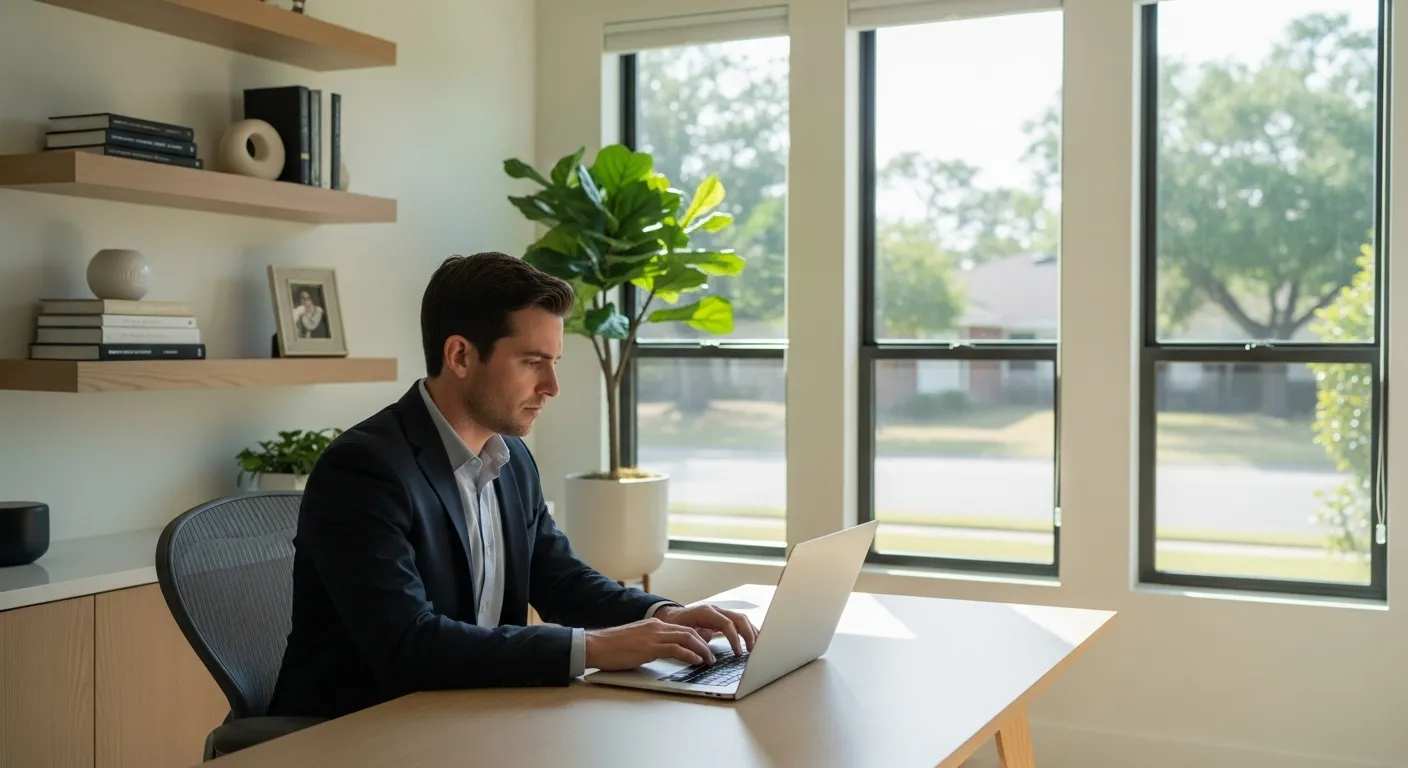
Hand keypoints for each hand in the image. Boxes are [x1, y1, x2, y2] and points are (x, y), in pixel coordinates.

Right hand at [585, 618, 716, 670]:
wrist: (597, 645)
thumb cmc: (613, 647)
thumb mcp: (637, 641)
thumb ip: (652, 644)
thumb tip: (664, 653)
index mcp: (654, 625)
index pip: (682, 629)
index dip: (697, 638)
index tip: (705, 647)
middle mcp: (657, 627)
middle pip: (688, 631)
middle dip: (703, 643)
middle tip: (711, 656)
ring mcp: (653, 636)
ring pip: (686, 638)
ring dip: (701, 650)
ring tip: (708, 660)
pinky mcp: (649, 647)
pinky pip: (676, 649)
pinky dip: (689, 655)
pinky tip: (696, 661)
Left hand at [652, 604, 757, 658]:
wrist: (669, 617)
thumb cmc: (673, 626)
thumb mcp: (682, 633)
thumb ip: (697, 639)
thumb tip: (710, 649)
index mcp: (705, 612)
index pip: (727, 624)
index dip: (735, 639)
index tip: (738, 654)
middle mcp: (715, 610)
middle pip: (739, 618)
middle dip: (748, 634)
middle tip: (752, 651)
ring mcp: (719, 612)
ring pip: (741, 619)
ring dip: (751, 632)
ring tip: (757, 646)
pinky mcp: (721, 618)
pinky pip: (737, 622)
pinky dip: (747, 630)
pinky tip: (752, 640)